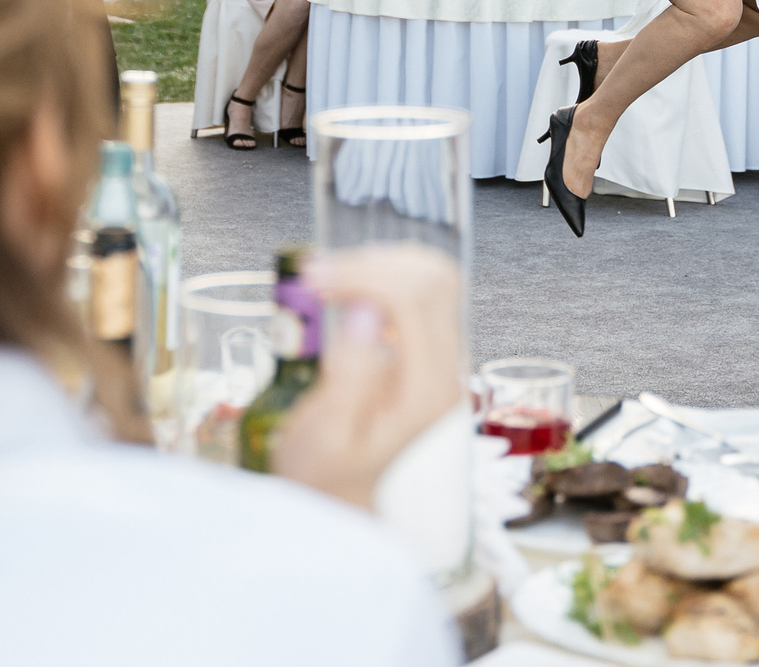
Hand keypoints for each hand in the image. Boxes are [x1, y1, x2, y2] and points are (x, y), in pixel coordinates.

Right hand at [269, 244, 463, 512]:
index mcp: (425, 391)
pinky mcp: (429, 352)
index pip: (415, 300)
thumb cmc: (324, 470)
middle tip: (317, 273)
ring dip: (380, 264)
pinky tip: (347, 287)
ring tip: (328, 277)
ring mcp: (443, 360)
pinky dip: (385, 274)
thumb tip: (366, 315)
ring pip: (434, 277)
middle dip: (373, 263)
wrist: (339, 495)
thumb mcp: (324, 433)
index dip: (364, 275)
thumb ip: (350, 374)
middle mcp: (446, 371)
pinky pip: (423, 292)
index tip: (313, 278)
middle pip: (434, 280)